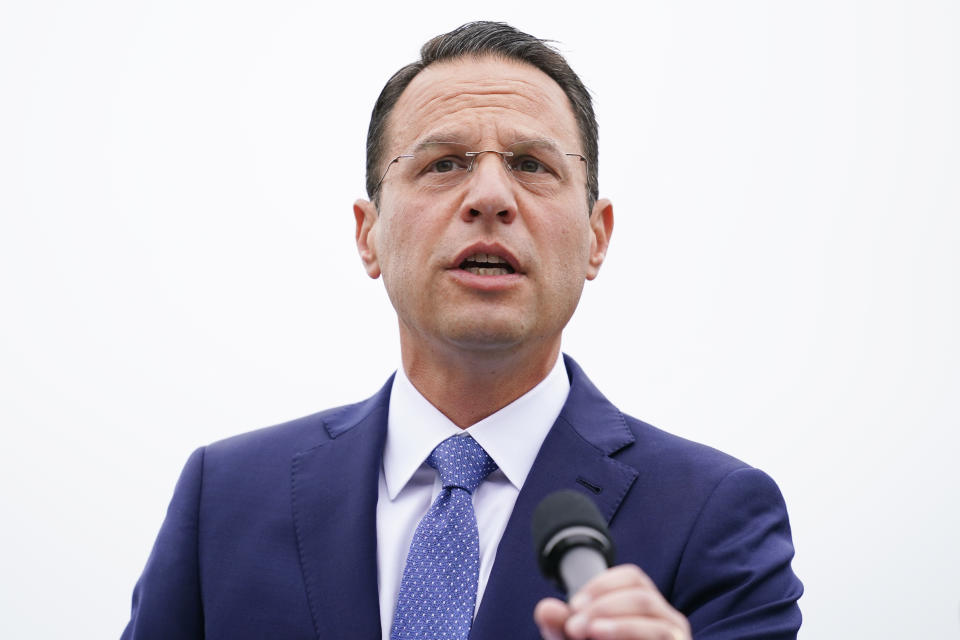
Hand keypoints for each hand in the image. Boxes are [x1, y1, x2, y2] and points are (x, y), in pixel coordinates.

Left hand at [533, 564, 690, 639]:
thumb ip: (560, 629)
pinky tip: (601, 636)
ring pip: (654, 620)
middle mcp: (666, 620)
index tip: (573, 605)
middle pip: (641, 595)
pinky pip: (662, 639)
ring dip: (616, 622)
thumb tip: (545, 609)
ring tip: (588, 632)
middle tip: (574, 626)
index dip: (602, 585)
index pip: (632, 577)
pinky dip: (627, 633)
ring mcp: (675, 639)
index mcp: (645, 608)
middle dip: (603, 605)